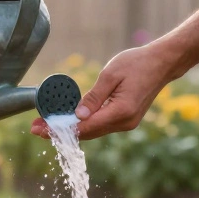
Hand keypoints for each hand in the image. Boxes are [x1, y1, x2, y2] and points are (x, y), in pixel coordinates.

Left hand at [29, 45, 180, 139]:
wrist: (162, 63)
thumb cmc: (137, 64)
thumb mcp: (111, 75)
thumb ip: (93, 97)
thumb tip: (77, 116)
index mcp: (121, 112)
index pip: (84, 127)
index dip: (60, 130)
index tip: (40, 129)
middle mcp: (124, 123)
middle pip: (87, 134)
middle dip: (60, 132)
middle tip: (36, 128)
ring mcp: (126, 124)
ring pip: (93, 131)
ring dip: (70, 129)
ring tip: (47, 125)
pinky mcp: (126, 120)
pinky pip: (100, 126)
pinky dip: (84, 125)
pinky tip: (68, 121)